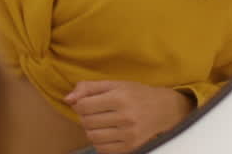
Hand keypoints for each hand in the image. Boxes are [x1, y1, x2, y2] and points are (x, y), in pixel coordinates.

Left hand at [63, 80, 192, 153]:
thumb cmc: (136, 94)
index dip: (79, 104)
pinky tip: (105, 133)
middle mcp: (125, 117)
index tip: (85, 102)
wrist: (164, 110)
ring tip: (99, 123)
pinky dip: (99, 142)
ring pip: (93, 137)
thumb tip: (67, 99)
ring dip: (90, 130)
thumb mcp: (114, 84)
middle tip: (92, 112)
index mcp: (119, 98)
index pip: (84, 106)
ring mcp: (129, 135)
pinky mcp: (132, 147)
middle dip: (84, 117)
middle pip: (87, 122)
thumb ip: (88, 88)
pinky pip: (103, 149)